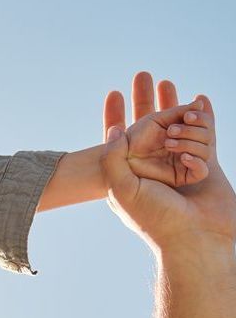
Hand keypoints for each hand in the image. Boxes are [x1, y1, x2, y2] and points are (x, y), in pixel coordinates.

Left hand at [104, 94, 235, 252]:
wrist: (195, 240)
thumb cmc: (155, 219)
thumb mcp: (121, 189)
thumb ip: (112, 158)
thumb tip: (114, 129)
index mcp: (129, 173)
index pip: (120, 138)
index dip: (115, 115)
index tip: (113, 93)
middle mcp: (154, 168)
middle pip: (152, 126)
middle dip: (151, 100)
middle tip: (150, 76)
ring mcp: (179, 166)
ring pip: (180, 129)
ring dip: (183, 120)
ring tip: (187, 115)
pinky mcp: (205, 167)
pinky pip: (205, 139)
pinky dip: (202, 126)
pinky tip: (200, 105)